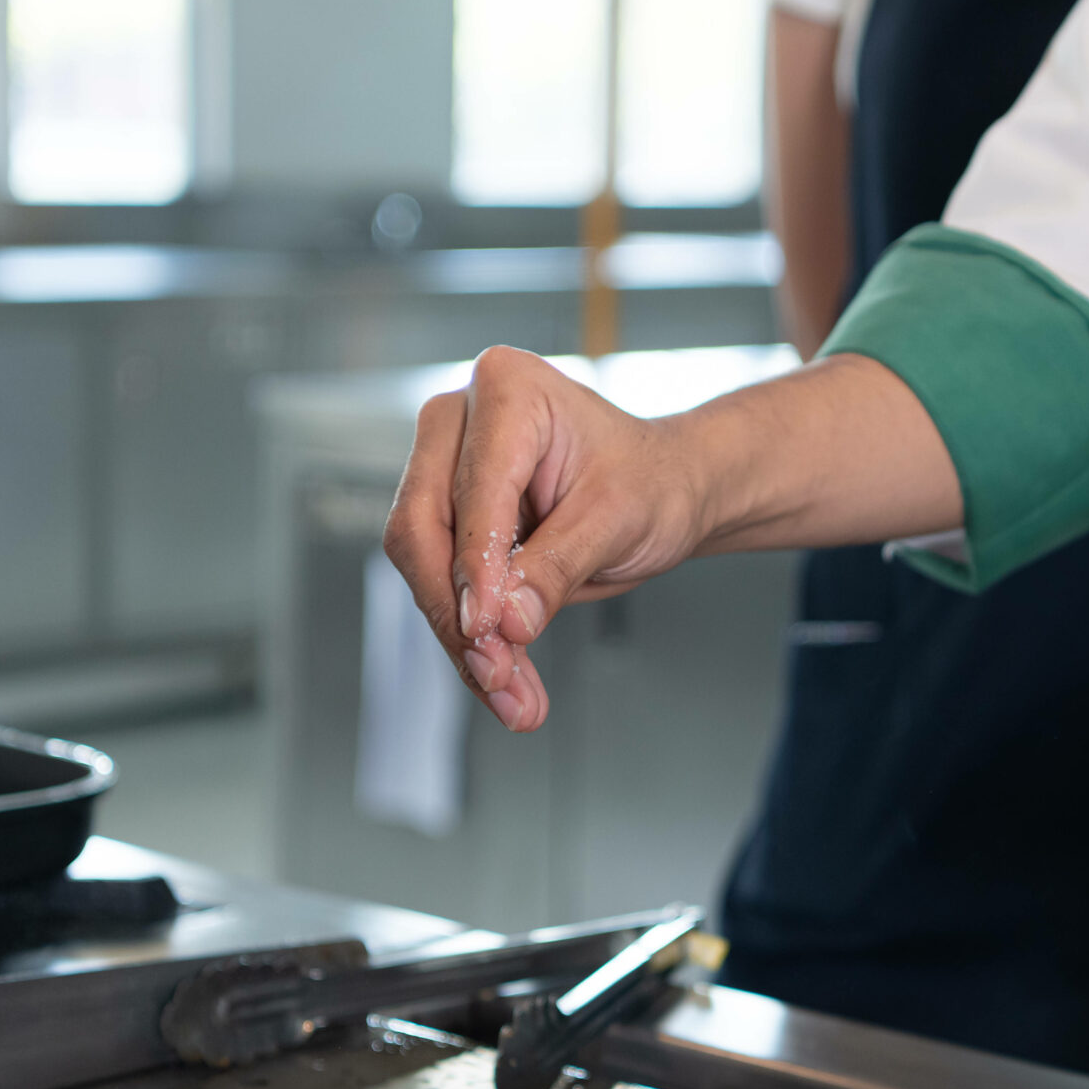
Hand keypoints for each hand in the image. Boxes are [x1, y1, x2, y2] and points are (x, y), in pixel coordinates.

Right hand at [383, 347, 712, 731]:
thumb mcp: (618, 521)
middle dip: (459, 615)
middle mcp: (459, 421)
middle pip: (422, 528)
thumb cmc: (651, 482)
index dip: (475, 566)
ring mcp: (444, 469)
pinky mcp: (447, 520)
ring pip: (424, 567)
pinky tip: (503, 684)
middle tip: (498, 677)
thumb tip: (507, 624)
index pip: (470, 488)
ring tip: (514, 699)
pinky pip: (441, 587)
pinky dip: (472, 641)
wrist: (665, 492)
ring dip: (463, 641)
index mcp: (506, 389)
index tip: (488, 629)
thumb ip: (557, 567)